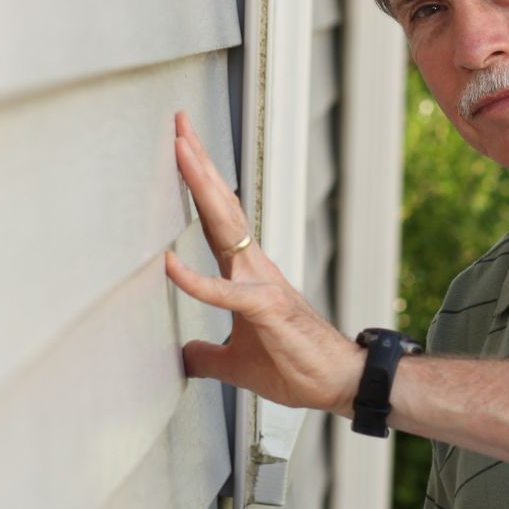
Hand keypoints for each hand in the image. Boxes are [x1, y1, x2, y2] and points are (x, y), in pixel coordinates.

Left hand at [162, 112, 362, 413]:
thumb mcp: (234, 362)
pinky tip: (169, 265)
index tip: (181, 149)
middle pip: (220, 205)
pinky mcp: (266, 310)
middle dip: (198, 164)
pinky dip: (195, 280)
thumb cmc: (294, 366)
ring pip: (226, 226)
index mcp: (245, 271)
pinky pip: (225, 292)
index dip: (197, 184)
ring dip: (202, 188)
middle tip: (178, 125)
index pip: (216, 217)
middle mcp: (253, 266)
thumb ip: (206, 354)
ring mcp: (261, 283)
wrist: (338, 383)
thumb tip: (182, 356)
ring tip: (181, 152)